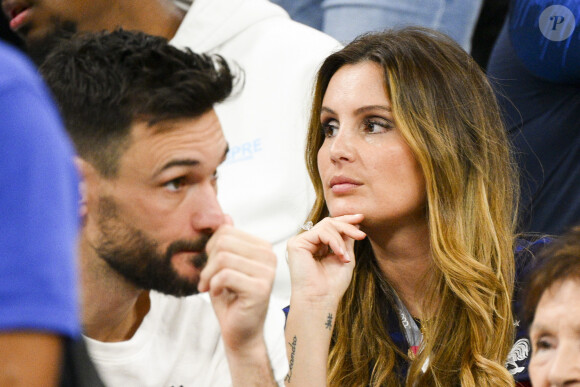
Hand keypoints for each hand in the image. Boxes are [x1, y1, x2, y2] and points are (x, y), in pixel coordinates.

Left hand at [197, 219, 275, 352]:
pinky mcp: (260, 288)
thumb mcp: (225, 266)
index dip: (211, 248)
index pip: (226, 231)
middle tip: (208, 279)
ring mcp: (267, 272)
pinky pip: (225, 276)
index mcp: (262, 248)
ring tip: (211, 287)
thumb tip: (226, 215)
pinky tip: (219, 294)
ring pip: (222, 258)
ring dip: (209, 276)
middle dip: (208, 262)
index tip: (211, 268)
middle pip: (223, 242)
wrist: (240, 332)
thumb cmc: (231, 299)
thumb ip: (227, 241)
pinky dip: (214, 286)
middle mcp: (269, 256)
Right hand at [286, 214, 365, 306]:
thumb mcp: (346, 257)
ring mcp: (301, 242)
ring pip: (326, 226)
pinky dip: (334, 241)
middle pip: (328, 223)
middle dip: (347, 226)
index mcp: (318, 246)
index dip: (345, 220)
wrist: (321, 299)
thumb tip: (354, 223)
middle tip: (361, 235)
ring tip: (346, 258)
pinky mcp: (296, 243)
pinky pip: (320, 232)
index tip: (361, 218)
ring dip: (341, 240)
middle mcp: (308, 242)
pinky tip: (339, 254)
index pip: (330, 227)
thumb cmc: (332, 285)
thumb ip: (347, 240)